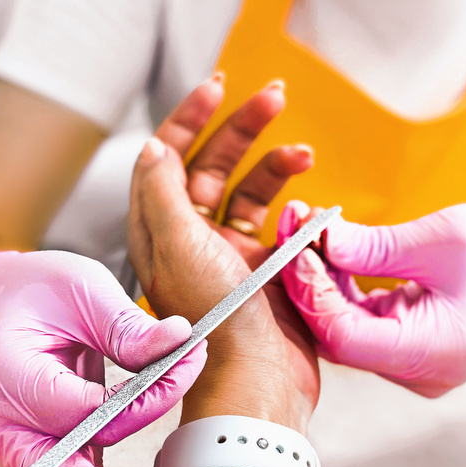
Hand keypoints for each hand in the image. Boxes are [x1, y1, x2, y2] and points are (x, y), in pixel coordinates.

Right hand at [0, 250, 206, 466]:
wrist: (2, 306)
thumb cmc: (42, 293)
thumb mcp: (82, 288)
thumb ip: (124, 322)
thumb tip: (178, 342)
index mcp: (14, 376)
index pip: (78, 407)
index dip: (137, 397)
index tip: (186, 358)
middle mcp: (14, 425)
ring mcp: (29, 452)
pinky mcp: (50, 463)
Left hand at [128, 114, 318, 434]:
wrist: (259, 379)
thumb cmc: (214, 319)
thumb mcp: (178, 246)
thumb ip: (164, 192)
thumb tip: (155, 147)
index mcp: (162, 229)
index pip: (169, 157)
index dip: (189, 118)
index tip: (217, 87)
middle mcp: (194, 237)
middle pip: (216, 164)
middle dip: (243, 127)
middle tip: (274, 95)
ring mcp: (233, 252)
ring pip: (253, 190)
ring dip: (278, 165)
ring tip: (304, 155)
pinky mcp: (267, 268)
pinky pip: (282, 222)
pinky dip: (298, 206)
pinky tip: (311, 206)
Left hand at [279, 202, 465, 396]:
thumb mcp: (439, 241)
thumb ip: (373, 247)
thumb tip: (319, 238)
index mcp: (425, 354)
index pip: (343, 335)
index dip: (313, 290)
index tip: (297, 243)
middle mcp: (412, 369)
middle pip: (337, 331)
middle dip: (310, 278)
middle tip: (293, 225)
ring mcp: (410, 360)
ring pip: (344, 323)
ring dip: (324, 277)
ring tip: (308, 226)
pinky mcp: (409, 343)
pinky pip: (362, 317)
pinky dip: (345, 284)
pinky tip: (331, 246)